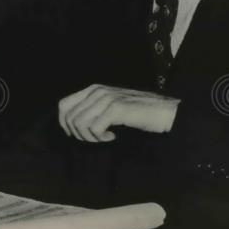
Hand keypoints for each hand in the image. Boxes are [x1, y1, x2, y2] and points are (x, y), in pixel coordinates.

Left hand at [58, 84, 179, 142]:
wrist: (165, 113)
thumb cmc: (138, 113)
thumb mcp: (110, 108)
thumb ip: (92, 110)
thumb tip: (70, 125)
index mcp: (93, 89)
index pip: (63, 105)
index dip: (65, 124)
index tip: (81, 135)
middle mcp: (97, 91)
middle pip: (69, 117)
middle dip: (78, 134)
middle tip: (95, 138)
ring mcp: (107, 98)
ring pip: (79, 123)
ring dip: (90, 137)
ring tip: (105, 137)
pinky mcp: (116, 108)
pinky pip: (94, 128)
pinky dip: (100, 137)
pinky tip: (113, 136)